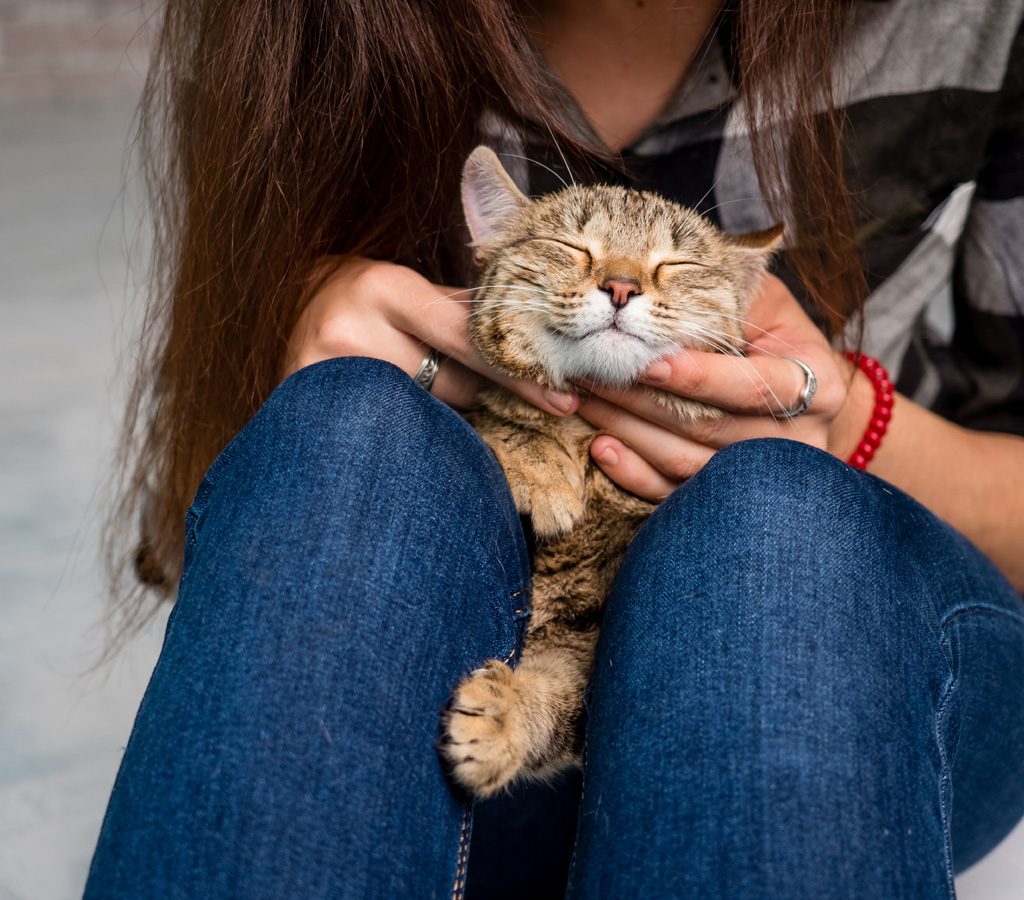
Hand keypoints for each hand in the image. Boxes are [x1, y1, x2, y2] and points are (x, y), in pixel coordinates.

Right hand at [283, 257, 579, 415]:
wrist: (284, 303)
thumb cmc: (365, 294)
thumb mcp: (411, 287)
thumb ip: (466, 310)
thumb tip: (543, 341)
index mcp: (386, 287)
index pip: (467, 339)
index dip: (518, 373)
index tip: (564, 400)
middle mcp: (352, 328)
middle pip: (452, 386)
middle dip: (484, 393)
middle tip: (509, 398)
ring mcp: (327, 372)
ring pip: (427, 416)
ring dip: (446, 413)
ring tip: (428, 392)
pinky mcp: (307, 406)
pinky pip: (391, 433)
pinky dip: (413, 430)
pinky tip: (408, 421)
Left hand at [576, 274, 870, 500]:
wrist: (801, 397)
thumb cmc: (774, 336)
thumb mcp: (767, 303)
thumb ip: (730, 295)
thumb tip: (663, 280)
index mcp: (815, 384)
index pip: (754, 386)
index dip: (700, 377)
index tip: (647, 362)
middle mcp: (796, 439)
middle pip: (709, 428)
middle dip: (642, 400)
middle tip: (591, 372)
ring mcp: (761, 477)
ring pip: (686, 462)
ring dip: (628, 432)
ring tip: (584, 401)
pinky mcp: (727, 496)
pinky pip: (674, 494)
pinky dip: (633, 473)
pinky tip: (601, 447)